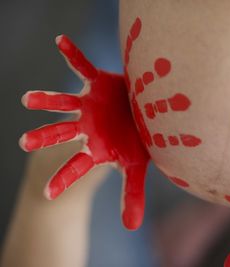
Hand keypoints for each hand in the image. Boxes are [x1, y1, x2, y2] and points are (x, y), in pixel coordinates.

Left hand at [20, 35, 149, 229]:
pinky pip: (82, 67)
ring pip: (62, 104)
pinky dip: (72, 54)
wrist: (144, 116)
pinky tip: (60, 41)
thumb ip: (132, 194)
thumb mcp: (136, 167)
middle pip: (61, 134)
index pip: (76, 166)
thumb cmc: (138, 142)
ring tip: (28, 101)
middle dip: (43, 138)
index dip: (64, 179)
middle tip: (24, 144)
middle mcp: (86, 127)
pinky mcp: (96, 84)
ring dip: (47, 101)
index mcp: (95, 148)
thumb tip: (131, 227)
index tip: (49, 195)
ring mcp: (88, 105)